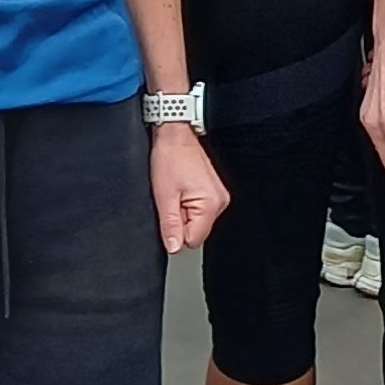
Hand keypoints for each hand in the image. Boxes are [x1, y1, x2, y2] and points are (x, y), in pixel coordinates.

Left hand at [148, 122, 228, 250]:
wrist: (175, 135)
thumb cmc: (170, 158)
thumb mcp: (164, 196)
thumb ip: (170, 225)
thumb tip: (174, 248)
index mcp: (211, 204)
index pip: (193, 240)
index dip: (176, 231)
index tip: (169, 213)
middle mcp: (221, 201)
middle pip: (197, 231)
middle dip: (181, 220)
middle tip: (172, 199)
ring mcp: (219, 196)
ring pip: (198, 221)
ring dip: (184, 212)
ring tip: (177, 192)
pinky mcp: (215, 192)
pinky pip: (200, 210)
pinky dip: (188, 204)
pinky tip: (182, 189)